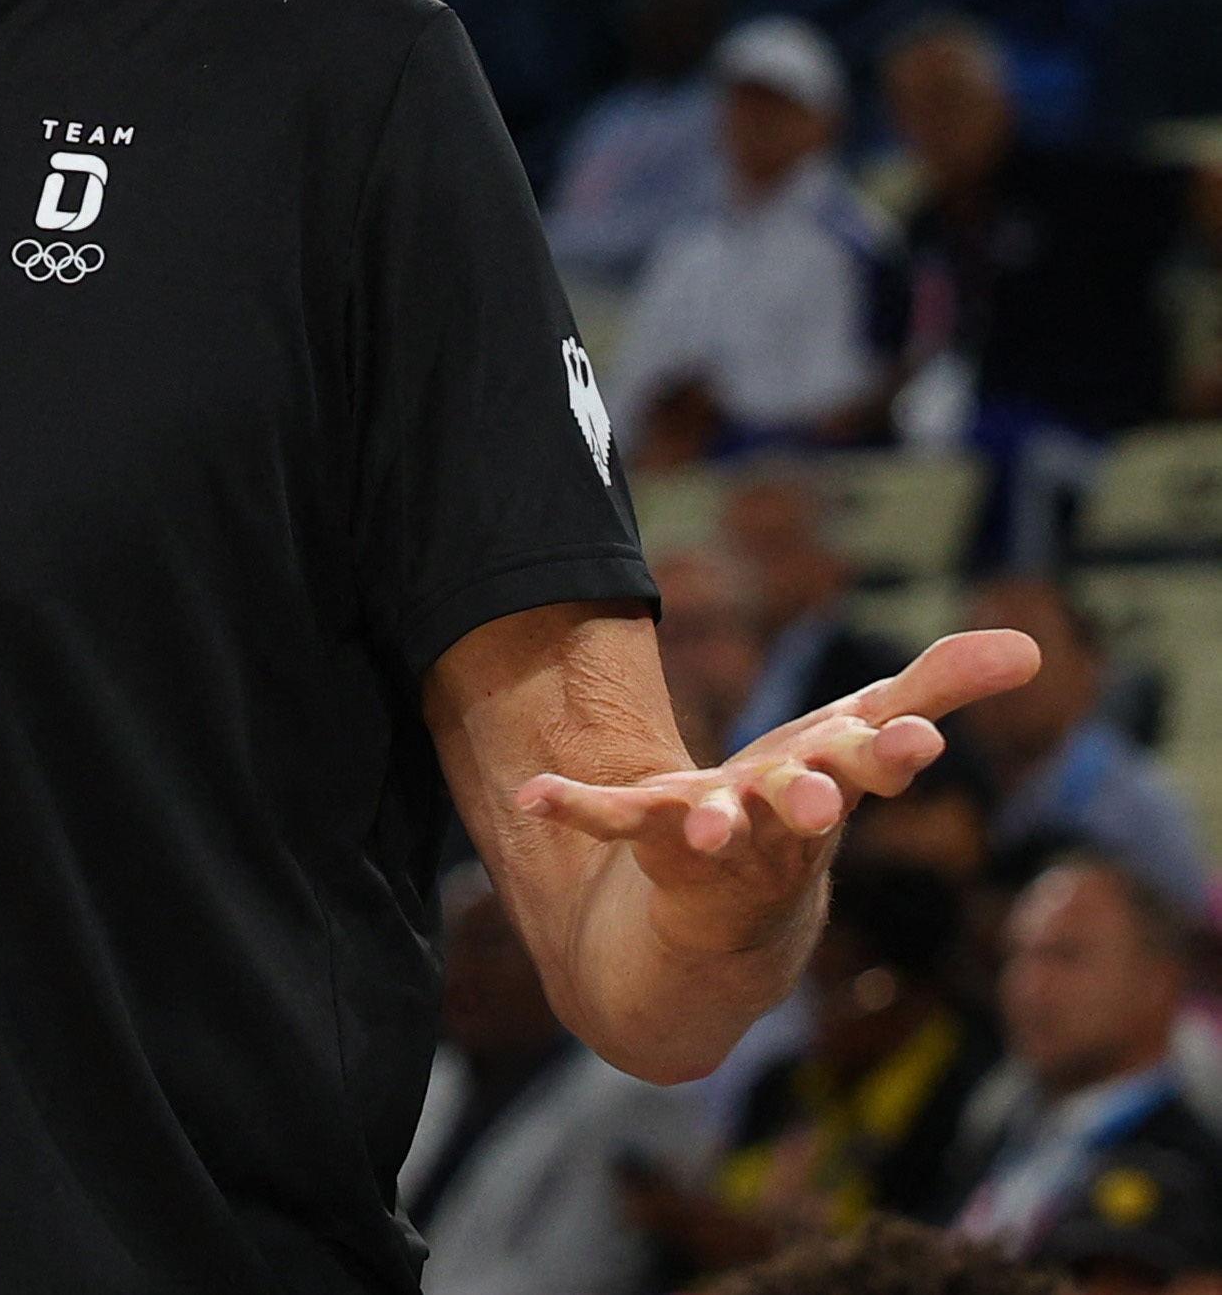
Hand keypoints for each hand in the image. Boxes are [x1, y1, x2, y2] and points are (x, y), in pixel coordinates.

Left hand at [515, 629, 1038, 950]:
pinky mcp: (649, 842)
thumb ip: (936, 689)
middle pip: (802, 809)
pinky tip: (532, 793)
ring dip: (712, 826)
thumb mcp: (868, 735)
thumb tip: (1032, 646)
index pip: (874, 767)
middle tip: (823, 799)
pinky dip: (572, 807)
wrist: (729, 919)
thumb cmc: (810, 803)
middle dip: (814, 800)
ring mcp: (713, 840)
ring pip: (717, 833)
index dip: (893, 756)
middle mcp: (779, 823)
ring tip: (707, 826)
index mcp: (835, 786)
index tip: (917, 745)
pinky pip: (610, 823)